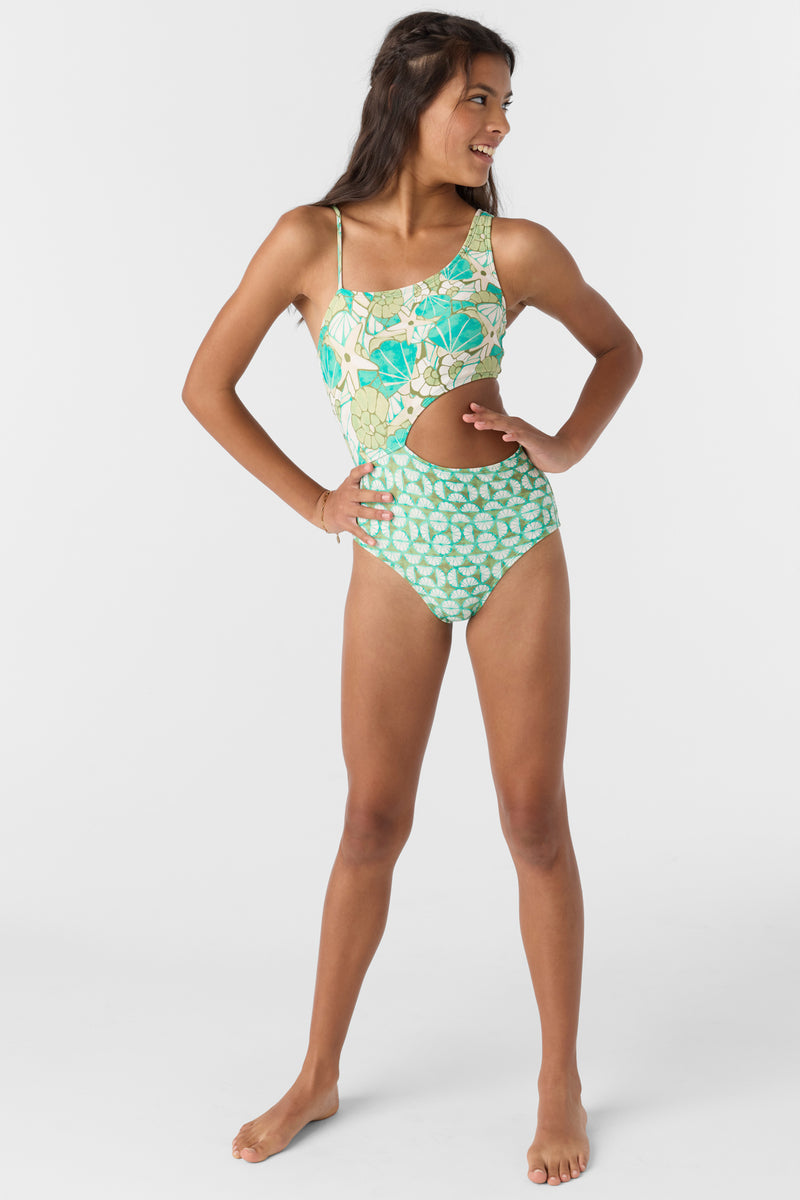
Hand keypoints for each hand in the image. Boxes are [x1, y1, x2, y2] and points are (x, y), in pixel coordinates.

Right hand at [318, 462, 393, 546]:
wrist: (323, 511)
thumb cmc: (344, 496)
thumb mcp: (349, 485)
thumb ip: (362, 479)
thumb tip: (383, 471)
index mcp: (349, 484)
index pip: (355, 474)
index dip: (362, 470)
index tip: (371, 465)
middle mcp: (347, 496)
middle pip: (361, 495)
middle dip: (376, 496)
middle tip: (390, 497)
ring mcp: (345, 510)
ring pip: (362, 512)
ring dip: (376, 514)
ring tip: (389, 515)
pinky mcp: (345, 523)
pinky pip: (356, 530)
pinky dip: (365, 537)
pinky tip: (374, 541)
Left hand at [462, 403, 577, 473]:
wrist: (561, 454)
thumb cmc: (538, 450)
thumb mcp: (517, 445)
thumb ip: (505, 442)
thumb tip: (490, 446)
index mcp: (513, 426)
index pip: (495, 417)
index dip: (482, 412)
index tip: (467, 408)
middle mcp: (518, 426)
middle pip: (496, 419)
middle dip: (480, 417)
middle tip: (464, 416)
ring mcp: (526, 433)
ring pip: (506, 426)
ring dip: (492, 424)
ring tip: (478, 424)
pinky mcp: (534, 442)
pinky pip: (522, 438)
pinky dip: (513, 436)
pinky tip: (505, 437)